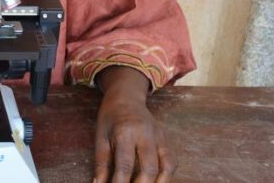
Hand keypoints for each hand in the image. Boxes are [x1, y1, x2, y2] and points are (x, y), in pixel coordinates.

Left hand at [94, 67, 172, 182]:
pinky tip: (157, 181)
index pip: (125, 164)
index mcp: (125, 132)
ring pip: (167, 165)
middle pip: (149, 168)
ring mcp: (159, 136)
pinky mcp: (166, 139)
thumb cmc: (110, 119)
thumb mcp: (100, 138)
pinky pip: (172, 161)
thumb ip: (101, 163)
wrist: (126, 98)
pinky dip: (167, 175)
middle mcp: (146, 133)